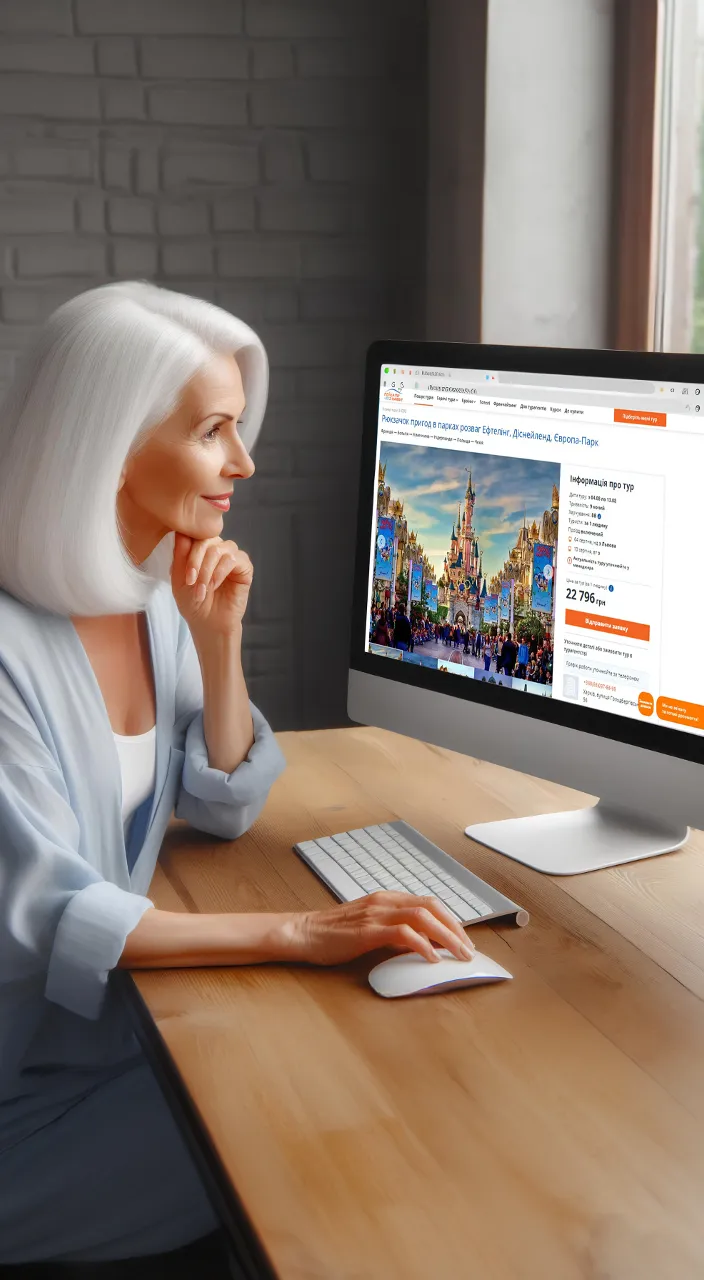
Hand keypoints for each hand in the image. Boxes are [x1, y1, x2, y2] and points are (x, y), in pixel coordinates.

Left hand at [170, 531, 252, 637]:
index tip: (184, 572)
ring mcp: (231, 557)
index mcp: (200, 548)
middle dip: (196, 561)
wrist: (207, 623)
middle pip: (206, 538)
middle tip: (191, 581)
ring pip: (219, 549)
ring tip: (202, 589)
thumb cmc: (192, 602)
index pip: (194, 533)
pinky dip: (221, 571)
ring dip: (207, 570)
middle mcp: (217, 549)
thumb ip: (180, 554)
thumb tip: (180, 529)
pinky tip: (215, 585)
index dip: (187, 549)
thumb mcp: (178, 577)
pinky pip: (233, 558)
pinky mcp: (245, 568)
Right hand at [278, 892, 475, 966]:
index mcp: (386, 899)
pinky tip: (431, 958)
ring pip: (422, 917)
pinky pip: (403, 933)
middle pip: (431, 907)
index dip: (450, 919)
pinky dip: (422, 945)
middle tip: (468, 950)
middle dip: (455, 928)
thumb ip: (393, 932)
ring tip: (458, 954)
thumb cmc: (333, 934)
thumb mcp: (369, 928)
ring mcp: (376, 914)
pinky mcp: (368, 930)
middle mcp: (385, 901)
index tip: (463, 938)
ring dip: (446, 936)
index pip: (428, 903)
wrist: (303, 932)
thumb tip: (419, 946)